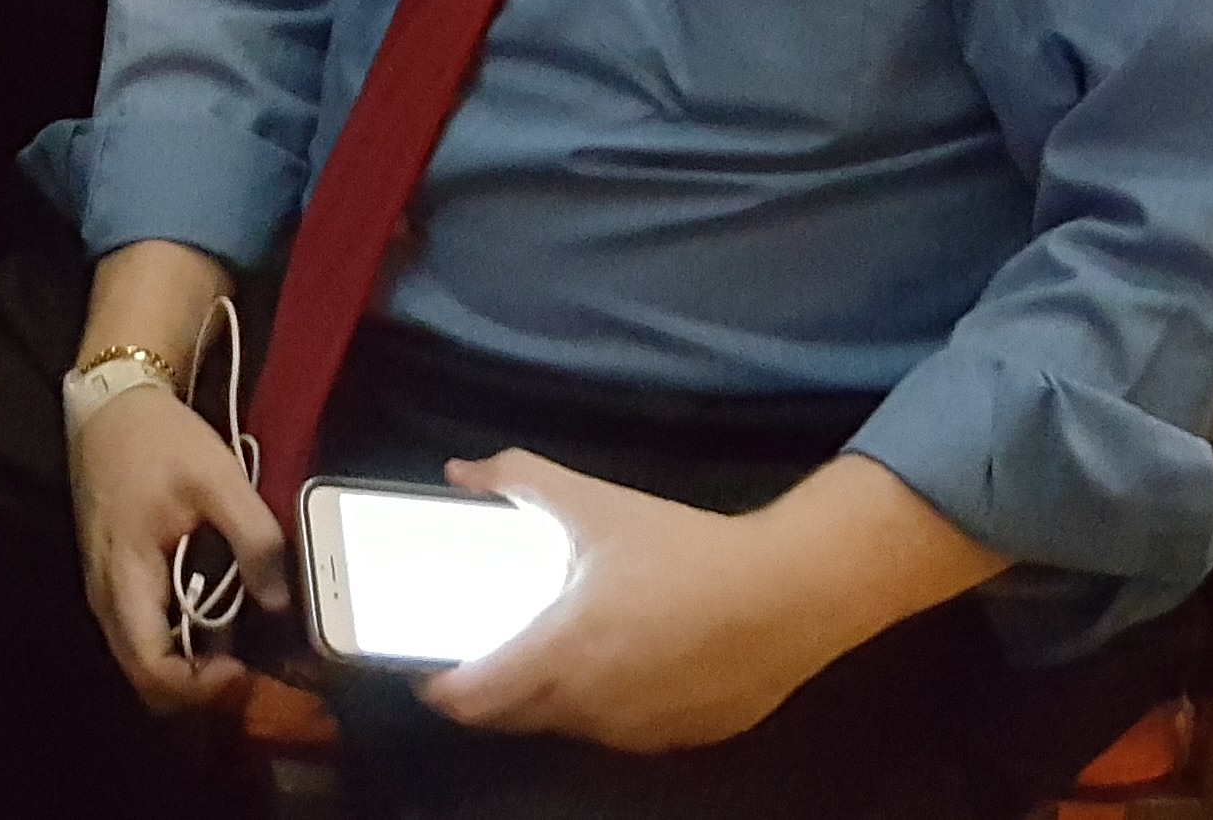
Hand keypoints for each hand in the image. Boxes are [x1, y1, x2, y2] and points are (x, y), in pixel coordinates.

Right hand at [68, 386, 278, 714]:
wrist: (112, 407)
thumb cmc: (159, 441)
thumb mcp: (219, 479)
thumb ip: (254, 539)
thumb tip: (281, 603)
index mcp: (126, 577)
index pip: (151, 670)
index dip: (200, 688)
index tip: (245, 669)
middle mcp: (107, 599)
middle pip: (146, 678)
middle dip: (201, 687)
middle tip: (253, 667)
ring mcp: (107, 593)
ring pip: (145, 660)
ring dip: (192, 666)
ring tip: (244, 645)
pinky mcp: (116, 584)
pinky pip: (145, 635)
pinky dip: (182, 642)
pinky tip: (219, 618)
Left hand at [422, 452, 838, 754]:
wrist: (788, 594)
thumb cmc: (686, 551)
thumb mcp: (597, 504)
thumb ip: (521, 481)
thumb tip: (462, 471)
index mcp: (561, 653)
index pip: (472, 699)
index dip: (438, 690)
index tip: (424, 669)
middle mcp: (590, 705)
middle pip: (510, 718)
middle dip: (488, 692)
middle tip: (484, 654)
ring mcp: (634, 732)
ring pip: (566, 726)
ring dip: (547, 699)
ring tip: (555, 651)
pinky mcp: (677, 741)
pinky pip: (619, 730)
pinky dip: (603, 706)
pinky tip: (621, 664)